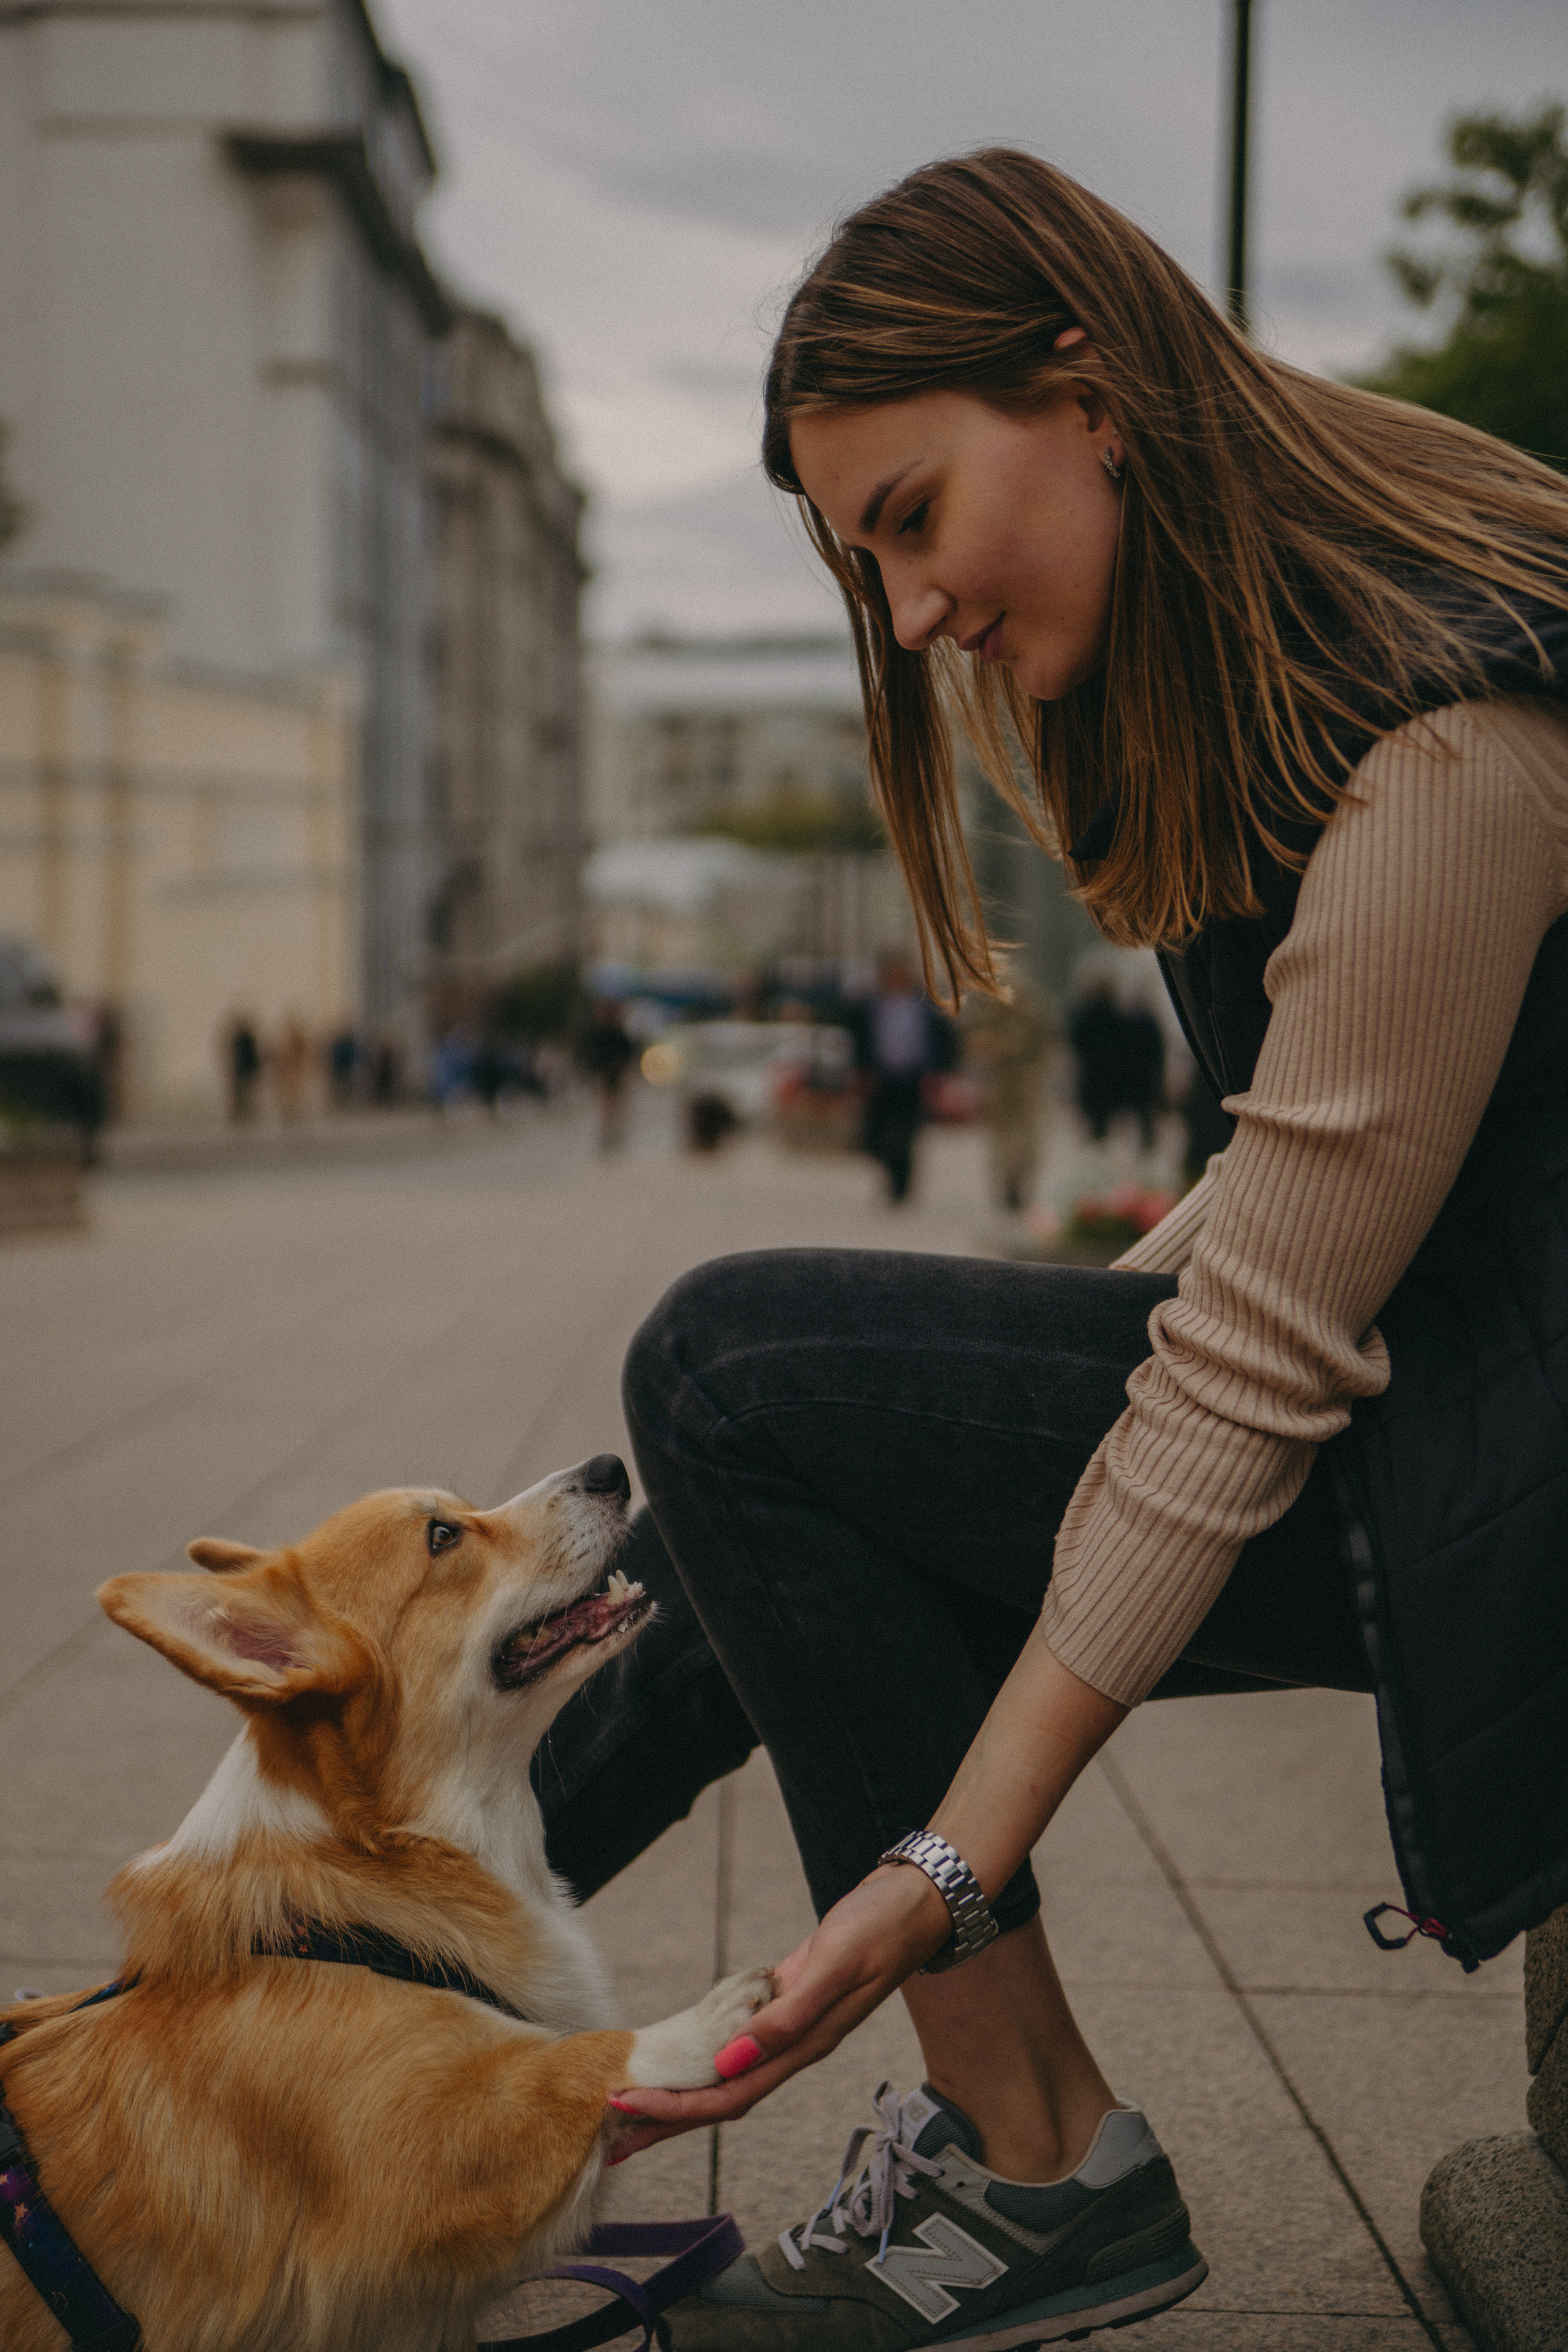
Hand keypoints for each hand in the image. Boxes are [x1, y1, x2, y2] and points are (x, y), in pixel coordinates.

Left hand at [605, 1863, 949, 2160]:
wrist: (915, 1903)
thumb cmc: (880, 1930)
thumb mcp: (836, 1966)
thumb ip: (789, 2017)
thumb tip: (732, 2061)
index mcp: (804, 2046)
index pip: (728, 2095)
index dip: (676, 2108)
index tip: (626, 2108)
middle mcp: (794, 2047)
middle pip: (721, 2099)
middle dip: (667, 2119)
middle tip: (610, 2134)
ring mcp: (791, 2027)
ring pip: (727, 2073)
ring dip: (681, 2091)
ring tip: (635, 2103)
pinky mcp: (786, 2001)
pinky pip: (739, 2040)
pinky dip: (706, 2052)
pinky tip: (683, 2052)